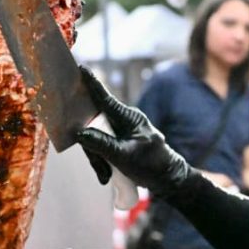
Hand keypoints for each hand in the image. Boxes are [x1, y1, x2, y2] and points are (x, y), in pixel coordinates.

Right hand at [76, 66, 193, 197]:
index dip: (92, 84)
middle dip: (93, 149)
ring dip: (98, 159)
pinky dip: (102, 161)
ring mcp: (121, 131)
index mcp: (130, 118)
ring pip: (96, 138)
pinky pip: (102, 146)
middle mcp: (124, 120)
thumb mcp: (124, 156)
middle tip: (101, 169)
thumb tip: (80, 134)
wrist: (167, 179)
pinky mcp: (119, 140)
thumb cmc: (152, 166)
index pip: (106, 99)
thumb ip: (101, 144)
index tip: (81, 68)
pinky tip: (107, 175)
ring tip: (106, 175)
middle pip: (95, 125)